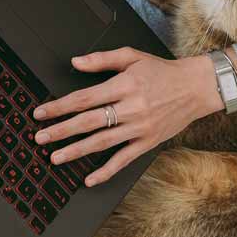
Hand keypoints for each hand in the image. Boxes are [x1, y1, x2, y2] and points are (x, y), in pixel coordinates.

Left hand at [31, 48, 224, 185]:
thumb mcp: (132, 56)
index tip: (41, 113)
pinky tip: (89, 179)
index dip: (59, 106)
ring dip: (76, 151)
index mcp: (124, 85)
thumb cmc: (162, 71)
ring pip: (102, 142)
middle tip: (39, 137)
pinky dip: (106, 171)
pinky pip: (124, 159)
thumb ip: (101, 59)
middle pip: (88, 122)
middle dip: (60, 131)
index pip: (84, 98)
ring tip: (55, 157)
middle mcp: (130, 107)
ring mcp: (139, 127)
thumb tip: (75, 62)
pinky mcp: (148, 142)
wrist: (196, 87)